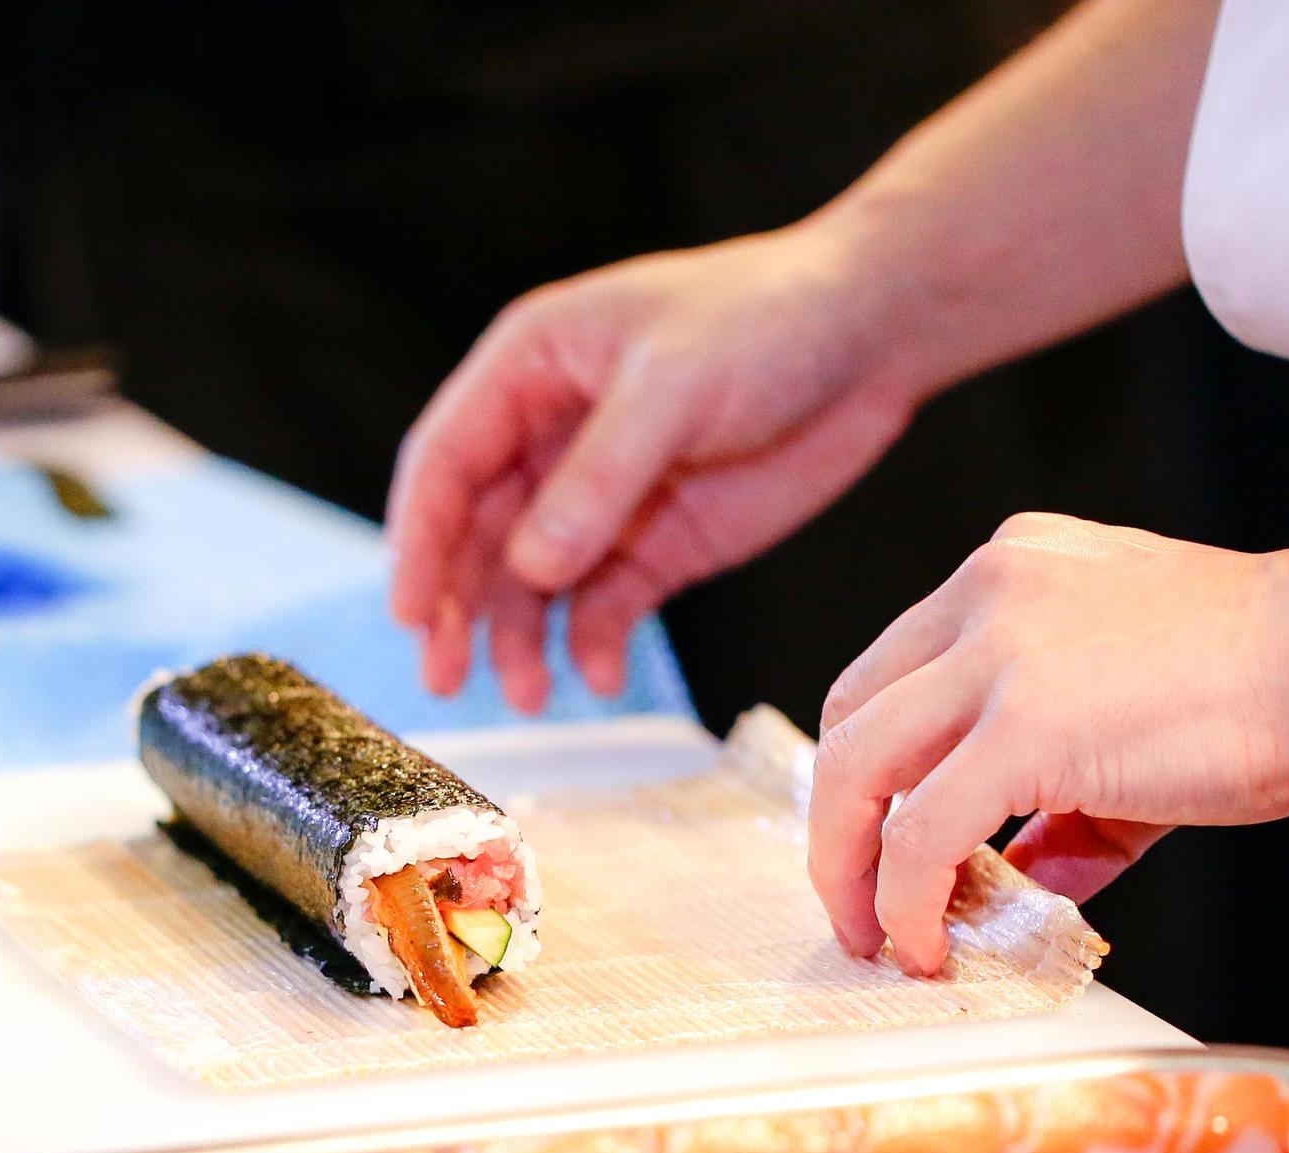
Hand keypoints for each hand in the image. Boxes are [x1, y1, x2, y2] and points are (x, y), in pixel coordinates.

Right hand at [386, 223, 918, 712]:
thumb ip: (599, 479)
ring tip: (529, 696)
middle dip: (460, 609)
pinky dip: (594, 643)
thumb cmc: (768, 319)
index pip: (445, 463)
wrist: (874, 337)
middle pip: (477, 535)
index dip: (420, 540)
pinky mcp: (656, 544)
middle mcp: (551, 437)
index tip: (414, 614)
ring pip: (534, 582)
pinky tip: (598, 675)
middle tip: (448, 680)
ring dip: (523, 640)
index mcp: (531, 369)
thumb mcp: (675, 386)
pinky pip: (604, 605)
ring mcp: (603, 497)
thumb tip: (530, 567)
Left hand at [808, 513, 1288, 973]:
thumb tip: (1022, 882)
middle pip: (849, 721)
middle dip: (837, 828)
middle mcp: (984, 598)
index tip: (881, 847)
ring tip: (880, 938)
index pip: (890, 680)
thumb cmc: (1267, 678)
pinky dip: (907, 900)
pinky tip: (929, 943)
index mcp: (1004, 579)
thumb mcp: (1126, 724)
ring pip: (856, 770)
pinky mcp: (1022, 724)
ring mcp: (996, 654)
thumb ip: (1061, 803)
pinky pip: (922, 831)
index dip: (870, 776)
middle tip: (859, 906)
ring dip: (849, 870)